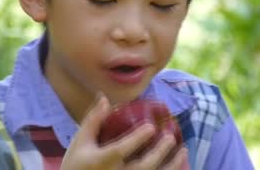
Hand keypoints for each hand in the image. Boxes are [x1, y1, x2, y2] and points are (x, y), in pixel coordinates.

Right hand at [60, 94, 188, 169]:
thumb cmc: (76, 164)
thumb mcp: (80, 142)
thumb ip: (93, 120)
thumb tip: (104, 97)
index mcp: (100, 161)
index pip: (120, 150)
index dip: (136, 139)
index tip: (150, 127)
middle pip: (142, 167)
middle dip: (159, 153)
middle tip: (170, 137)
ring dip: (171, 166)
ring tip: (183, 151)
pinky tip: (179, 166)